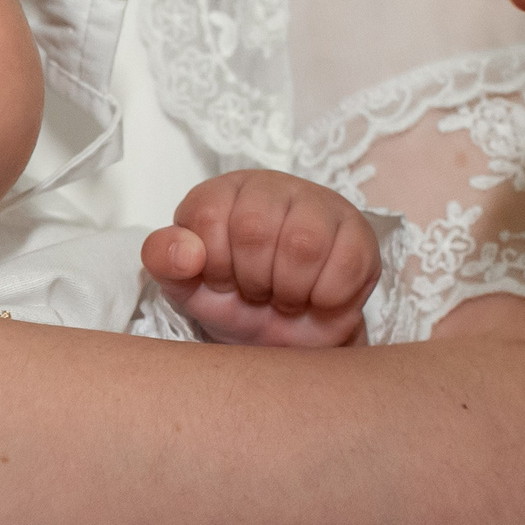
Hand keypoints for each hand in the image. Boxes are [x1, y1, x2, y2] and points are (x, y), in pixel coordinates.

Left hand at [142, 170, 379, 347]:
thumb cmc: (233, 299)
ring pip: (302, 244)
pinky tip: (316, 299)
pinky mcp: (359, 235)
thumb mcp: (186, 286)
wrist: (286, 336)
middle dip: (251, 280)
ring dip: (288, 291)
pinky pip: (344, 265)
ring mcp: (321, 205)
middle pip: (254, 229)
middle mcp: (272, 187)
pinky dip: (325, 298)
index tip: (220, 280)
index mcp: (224, 192)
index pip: (208, 215)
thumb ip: (165, 260)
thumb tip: (185, 251)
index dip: (212, 264)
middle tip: (257, 293)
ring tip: (285, 297)